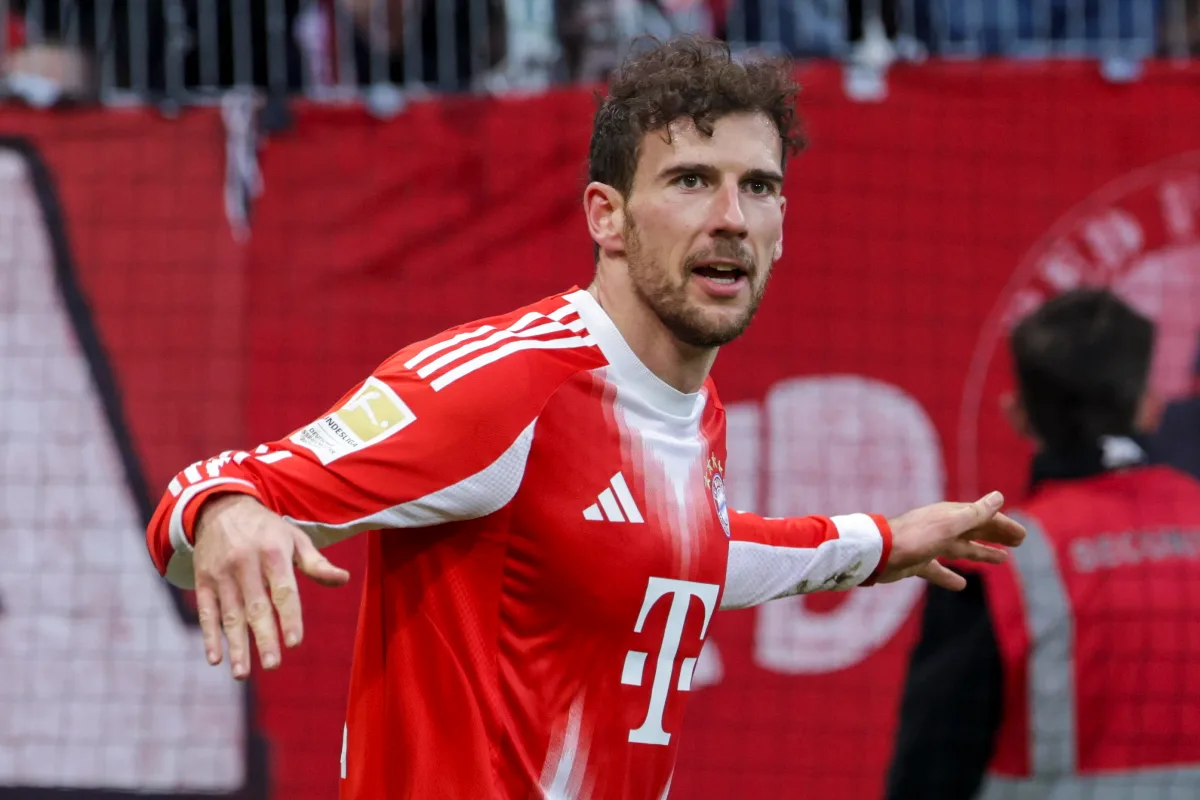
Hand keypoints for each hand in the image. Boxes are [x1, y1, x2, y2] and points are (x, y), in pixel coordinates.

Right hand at [192, 494, 350, 679]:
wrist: (221, 508)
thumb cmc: (267, 529)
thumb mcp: (295, 538)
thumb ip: (317, 563)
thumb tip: (344, 579)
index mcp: (273, 553)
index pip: (284, 590)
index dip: (290, 616)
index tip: (295, 642)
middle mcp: (245, 564)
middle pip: (256, 607)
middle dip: (264, 638)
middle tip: (273, 665)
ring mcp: (222, 573)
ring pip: (230, 614)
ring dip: (236, 645)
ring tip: (243, 674)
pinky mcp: (203, 580)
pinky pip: (206, 612)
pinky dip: (210, 636)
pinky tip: (216, 659)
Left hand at [879, 491, 1025, 590]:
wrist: (877, 553)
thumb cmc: (913, 538)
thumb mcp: (948, 525)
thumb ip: (974, 514)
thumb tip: (999, 497)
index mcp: (949, 516)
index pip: (983, 518)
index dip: (1003, 525)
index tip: (1023, 536)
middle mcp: (941, 528)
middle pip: (974, 531)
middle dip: (997, 536)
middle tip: (1019, 543)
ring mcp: (929, 545)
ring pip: (961, 549)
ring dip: (981, 552)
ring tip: (1002, 560)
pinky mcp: (918, 562)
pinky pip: (939, 569)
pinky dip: (950, 576)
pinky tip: (961, 586)